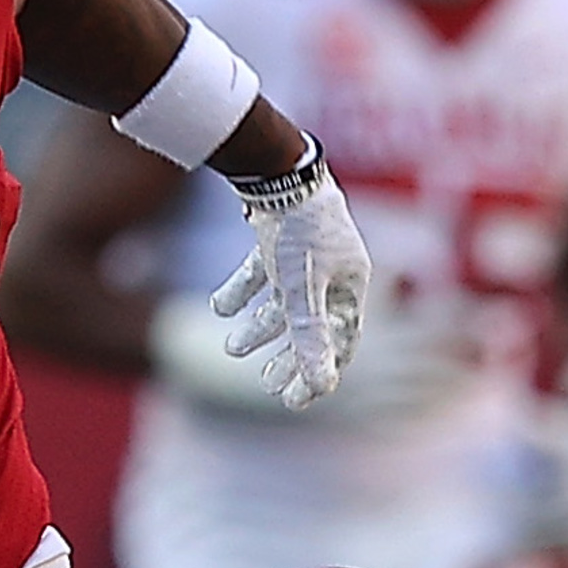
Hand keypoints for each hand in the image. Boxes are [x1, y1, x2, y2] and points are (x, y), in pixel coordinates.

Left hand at [210, 151, 368, 409]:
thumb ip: (309, 338)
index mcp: (350, 283)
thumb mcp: (301, 290)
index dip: (320, 371)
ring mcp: (305, 253)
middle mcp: (333, 269)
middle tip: (265, 383)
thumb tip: (321, 388)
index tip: (294, 400)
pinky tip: (217, 308)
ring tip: (231, 349)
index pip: (340, 340)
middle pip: (312, 325)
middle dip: (287, 355)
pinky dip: (241, 291)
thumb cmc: (299, 232)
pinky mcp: (278, 236)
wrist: (276, 168)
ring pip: (283, 301)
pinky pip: (261, 272)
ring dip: (259, 327)